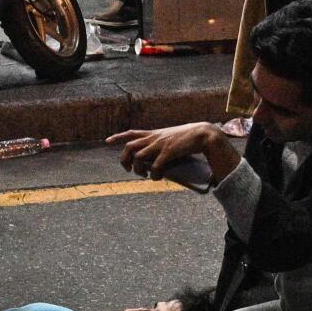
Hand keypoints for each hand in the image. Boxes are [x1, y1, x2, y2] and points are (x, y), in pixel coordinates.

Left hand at [107, 122, 238, 182]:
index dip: (118, 136)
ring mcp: (160, 144)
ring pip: (138, 157)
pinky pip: (154, 166)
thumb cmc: (190, 138)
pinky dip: (153, 174)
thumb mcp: (172, 138)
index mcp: (154, 134)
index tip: (107, 141)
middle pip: (129, 147)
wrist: (203, 134)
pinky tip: (156, 178)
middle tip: (127, 170)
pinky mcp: (168, 152)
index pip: (131, 132)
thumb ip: (163, 145)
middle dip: (124, 160)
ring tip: (144, 176)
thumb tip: (158, 161)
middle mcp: (154, 138)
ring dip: (138, 170)